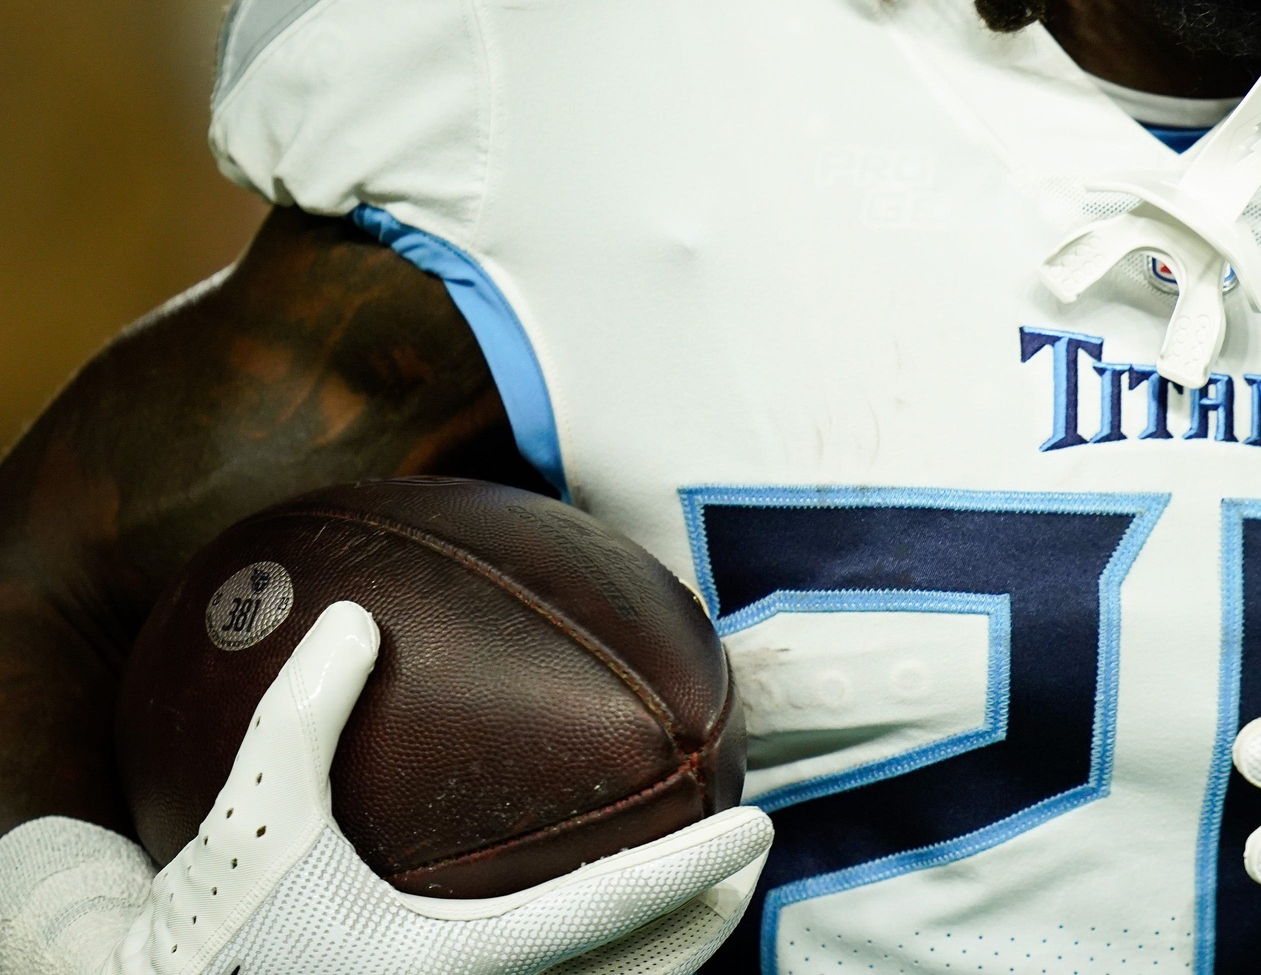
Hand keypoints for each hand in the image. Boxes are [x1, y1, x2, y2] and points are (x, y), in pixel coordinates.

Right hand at [0, 602, 771, 974]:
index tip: (759, 827)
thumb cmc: (208, 920)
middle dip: (709, 921)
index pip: (608, 912)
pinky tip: (611, 920)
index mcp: (448, 963)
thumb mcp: (255, 810)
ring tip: (706, 892)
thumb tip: (358, 615)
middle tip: (752, 854)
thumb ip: (306, 711)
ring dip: (665, 953)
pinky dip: (604, 966)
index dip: (694, 870)